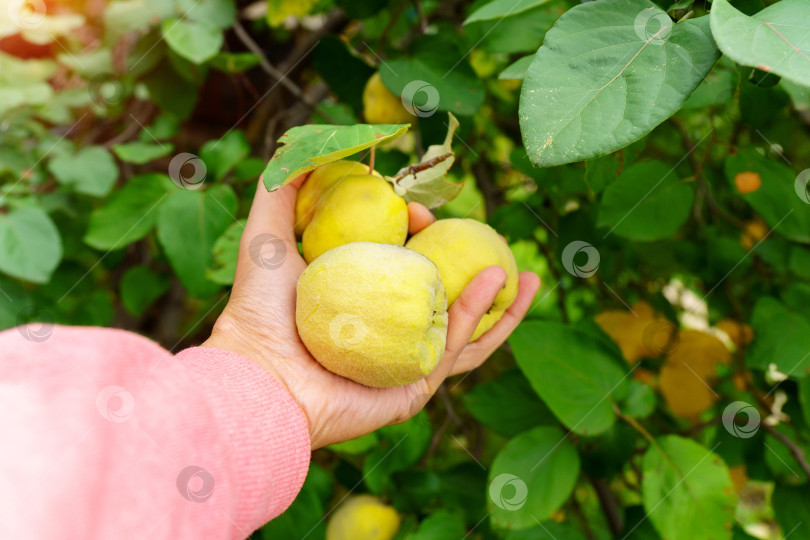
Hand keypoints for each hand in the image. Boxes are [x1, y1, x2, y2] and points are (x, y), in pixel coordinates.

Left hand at [202, 175, 539, 448]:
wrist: (257, 373)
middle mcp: (385, 334)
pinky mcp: (412, 391)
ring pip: (464, 333)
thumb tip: (301, 149)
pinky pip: (454, 350)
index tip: (421, 211)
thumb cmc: (259, 310)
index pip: (404, 268)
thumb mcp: (269, 238)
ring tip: (531, 277)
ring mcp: (401, 364)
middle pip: (444, 301)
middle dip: (480, 276)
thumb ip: (282, 192)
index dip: (421, 237)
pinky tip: (496, 280)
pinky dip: (479, 317)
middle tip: (500, 244)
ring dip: (500, 305)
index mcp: (361, 303)